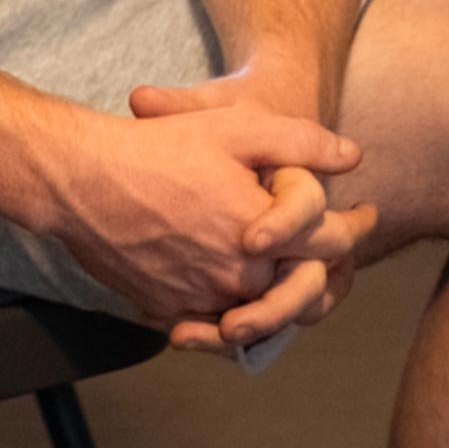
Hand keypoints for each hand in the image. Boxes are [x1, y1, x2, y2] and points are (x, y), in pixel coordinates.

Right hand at [52, 91, 363, 338]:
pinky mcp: (166, 309)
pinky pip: (214, 320)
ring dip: (281, 291)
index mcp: (263, 236)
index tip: (367, 214)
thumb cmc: (158, 148)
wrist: (81, 181)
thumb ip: (300, 142)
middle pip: (301, 285)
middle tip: (337, 245)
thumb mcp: (233, 128)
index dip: (356, 227)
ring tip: (291, 267)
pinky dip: (233, 307)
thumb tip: (354, 156)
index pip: (330, 244)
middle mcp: (237, 278)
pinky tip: (235, 281)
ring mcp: (201, 300)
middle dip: (325, 265)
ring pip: (259, 309)